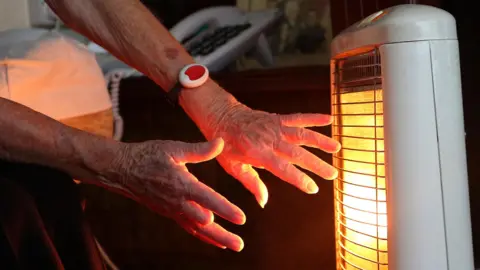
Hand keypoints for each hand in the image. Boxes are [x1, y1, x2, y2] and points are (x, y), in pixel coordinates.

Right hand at [99, 138, 245, 251]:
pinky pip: (188, 228)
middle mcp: (178, 201)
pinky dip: (203, 236)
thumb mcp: (174, 148)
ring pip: (197, 229)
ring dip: (216, 238)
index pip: (208, 199)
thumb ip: (199, 150)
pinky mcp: (169, 213)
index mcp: (182, 184)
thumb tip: (221, 142)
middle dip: (223, 234)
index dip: (225, 209)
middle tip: (240, 245)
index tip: (241, 218)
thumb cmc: (149, 155)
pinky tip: (216, 241)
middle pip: (204, 223)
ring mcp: (173, 210)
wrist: (123, 170)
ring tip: (233, 246)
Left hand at [204, 104, 340, 207]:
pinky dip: (313, 117)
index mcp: (257, 152)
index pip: (282, 168)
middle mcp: (269, 139)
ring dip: (320, 141)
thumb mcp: (233, 167)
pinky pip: (298, 117)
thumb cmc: (225, 145)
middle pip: (297, 153)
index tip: (313, 188)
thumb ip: (251, 183)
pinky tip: (329, 120)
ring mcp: (274, 127)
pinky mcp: (277, 118)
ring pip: (301, 134)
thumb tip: (263, 202)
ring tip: (337, 148)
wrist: (221, 116)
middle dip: (316, 164)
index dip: (298, 179)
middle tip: (333, 174)